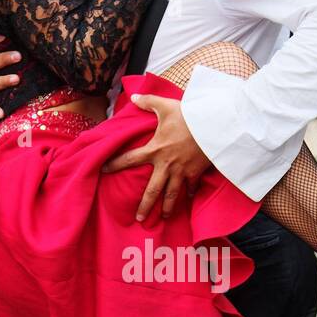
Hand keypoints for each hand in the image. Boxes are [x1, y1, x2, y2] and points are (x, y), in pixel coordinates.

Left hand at [101, 94, 210, 219]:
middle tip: (138, 219)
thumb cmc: (188, 116)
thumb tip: (133, 97)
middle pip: (152, 191)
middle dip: (144, 206)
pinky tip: (187, 198)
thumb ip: (147, 101)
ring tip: (162, 218)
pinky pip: (191, 187)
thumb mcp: (165, 106)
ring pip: (172, 195)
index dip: (114, 165)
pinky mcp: (196, 172)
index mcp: (155, 150)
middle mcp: (166, 165)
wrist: (213, 126)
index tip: (103, 170)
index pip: (129, 159)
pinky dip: (189, 193)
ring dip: (166, 208)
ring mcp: (182, 172)